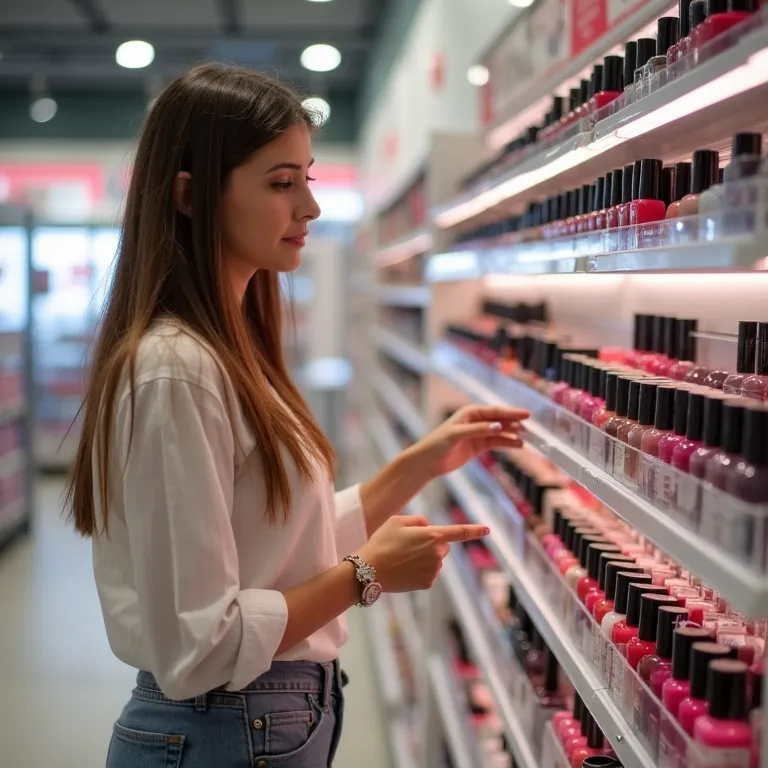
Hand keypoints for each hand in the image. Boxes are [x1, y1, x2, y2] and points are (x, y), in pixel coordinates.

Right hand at [357, 515, 488, 591]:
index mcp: (432, 535)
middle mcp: (437, 554)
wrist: (369, 571)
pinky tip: (404, 570)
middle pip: (442, 547)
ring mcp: (434, 570)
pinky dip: (419, 571)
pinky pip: (429, 573)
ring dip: (424, 559)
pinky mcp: (428, 583)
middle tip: (407, 546)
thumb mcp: (397, 521)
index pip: (459, 532)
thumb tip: (428, 527)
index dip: (474, 530)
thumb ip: (418, 521)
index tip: (487, 529)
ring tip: (401, 559)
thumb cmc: (382, 542)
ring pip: (435, 561)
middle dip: (431, 545)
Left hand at [407, 404, 528, 479]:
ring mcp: (478, 433)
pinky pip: (496, 442)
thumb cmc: (438, 443)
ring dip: (513, 434)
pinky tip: (518, 446)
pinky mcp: (478, 445)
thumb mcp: (457, 434)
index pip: (495, 411)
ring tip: (527, 438)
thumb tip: (498, 426)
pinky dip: (507, 443)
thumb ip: (478, 430)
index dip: (511, 412)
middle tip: (530, 427)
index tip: (526, 415)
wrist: (428, 461)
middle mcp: (476, 421)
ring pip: (500, 432)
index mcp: (470, 413)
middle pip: (500, 420)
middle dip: (515, 423)